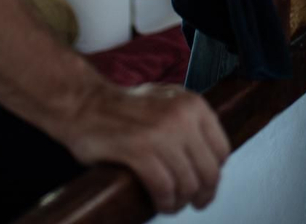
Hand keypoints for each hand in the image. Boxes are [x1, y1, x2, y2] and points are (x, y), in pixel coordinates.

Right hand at [63, 80, 230, 213]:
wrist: (84, 103)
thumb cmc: (125, 106)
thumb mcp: (168, 101)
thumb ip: (191, 121)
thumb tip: (212, 155)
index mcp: (194, 105)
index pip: (222, 150)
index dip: (215, 173)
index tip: (205, 184)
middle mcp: (182, 117)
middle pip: (208, 171)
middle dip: (203, 194)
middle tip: (196, 203)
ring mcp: (161, 133)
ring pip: (187, 183)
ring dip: (181, 201)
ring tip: (172, 205)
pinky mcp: (139, 150)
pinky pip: (164, 187)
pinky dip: (165, 202)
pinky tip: (161, 204)